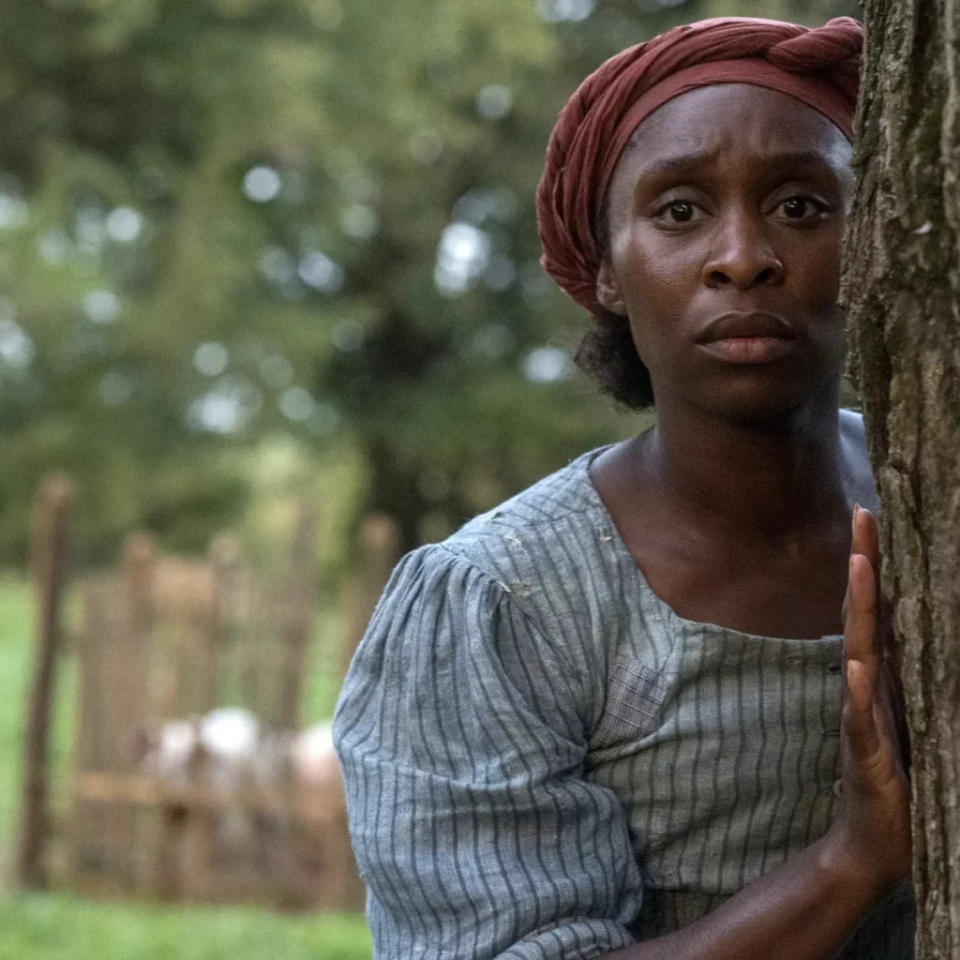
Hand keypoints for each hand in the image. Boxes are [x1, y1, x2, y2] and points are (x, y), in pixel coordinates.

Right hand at [826, 506, 910, 895]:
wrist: (872, 843)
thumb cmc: (900, 784)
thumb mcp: (920, 722)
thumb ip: (917, 681)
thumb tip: (929, 636)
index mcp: (885, 677)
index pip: (879, 610)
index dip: (876, 565)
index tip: (873, 519)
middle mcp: (867, 686)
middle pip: (863, 614)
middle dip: (863, 563)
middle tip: (863, 516)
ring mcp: (861, 716)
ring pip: (858, 651)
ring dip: (859, 608)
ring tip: (858, 566)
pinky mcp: (863, 752)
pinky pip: (859, 716)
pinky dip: (857, 689)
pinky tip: (854, 664)